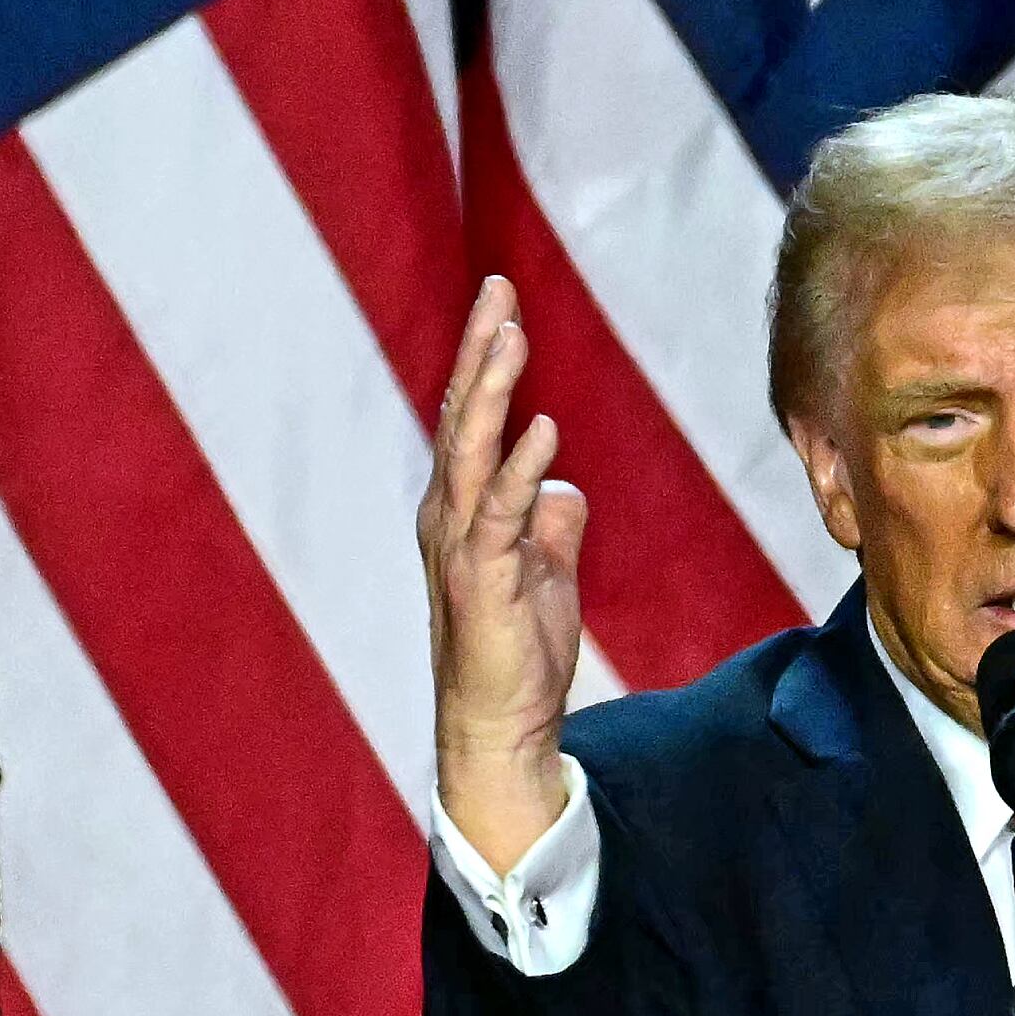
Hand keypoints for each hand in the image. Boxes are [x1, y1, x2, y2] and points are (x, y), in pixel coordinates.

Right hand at [418, 276, 586, 873]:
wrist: (501, 727)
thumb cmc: (517, 653)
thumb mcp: (545, 573)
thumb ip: (550, 524)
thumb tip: (565, 487)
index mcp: (462, 510)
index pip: (470, 419)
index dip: (483, 359)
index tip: (502, 301)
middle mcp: (449, 518)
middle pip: (462, 418)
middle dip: (480, 351)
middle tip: (498, 288)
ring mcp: (461, 548)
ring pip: (473, 453)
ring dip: (492, 392)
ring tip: (512, 336)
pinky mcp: (484, 581)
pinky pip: (505, 514)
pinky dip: (523, 468)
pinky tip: (544, 427)